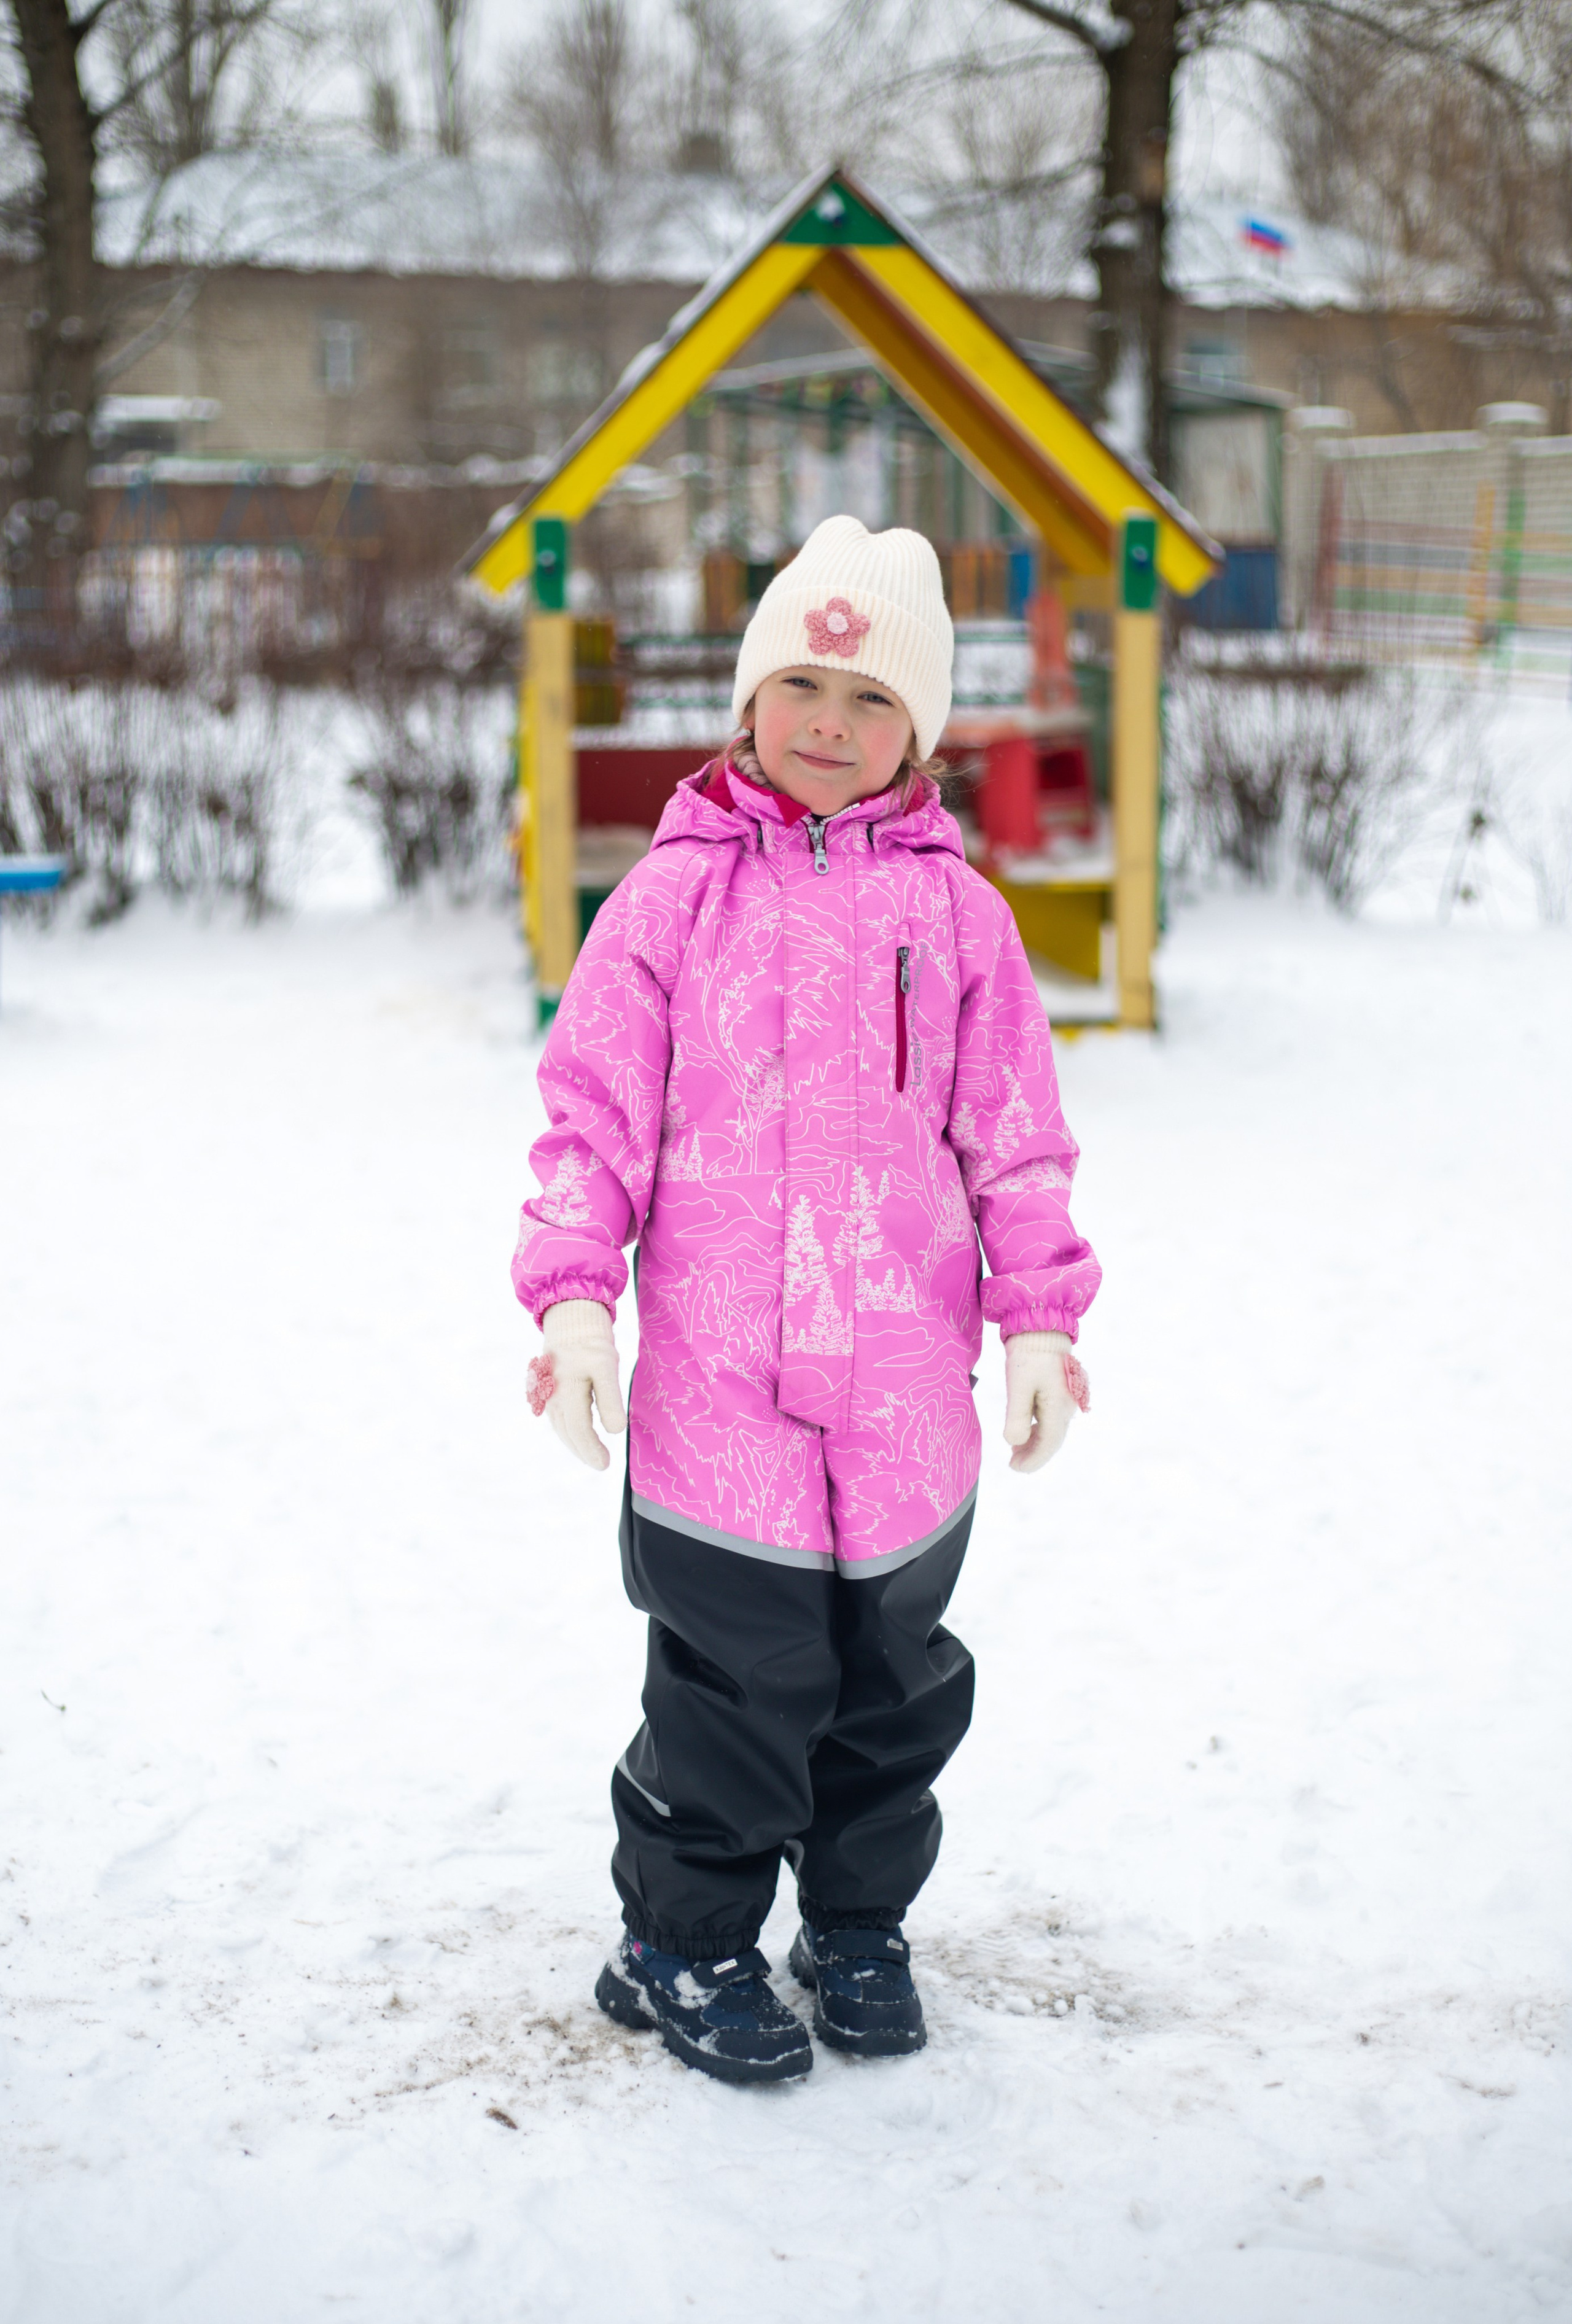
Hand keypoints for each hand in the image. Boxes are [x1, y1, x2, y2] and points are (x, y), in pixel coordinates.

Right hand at [527, 1300, 626, 1470]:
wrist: (570, 1316)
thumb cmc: (590, 1340)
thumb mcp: (606, 1366)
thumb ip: (610, 1400)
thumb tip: (616, 1431)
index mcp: (567, 1393)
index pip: (579, 1431)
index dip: (591, 1450)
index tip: (605, 1463)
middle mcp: (553, 1396)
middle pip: (568, 1433)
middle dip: (584, 1451)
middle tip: (601, 1463)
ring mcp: (548, 1393)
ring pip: (561, 1426)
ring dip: (575, 1443)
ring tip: (591, 1454)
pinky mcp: (549, 1387)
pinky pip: (558, 1416)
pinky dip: (568, 1430)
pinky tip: (577, 1433)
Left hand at [1002, 1331, 1089, 1472]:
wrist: (1041, 1328)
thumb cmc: (1028, 1355)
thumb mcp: (1018, 1385)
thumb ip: (1017, 1416)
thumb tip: (1014, 1443)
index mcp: (1058, 1408)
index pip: (1048, 1444)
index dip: (1032, 1460)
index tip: (1014, 1468)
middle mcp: (1066, 1407)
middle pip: (1052, 1441)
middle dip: (1033, 1455)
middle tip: (1013, 1464)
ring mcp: (1065, 1400)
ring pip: (1052, 1431)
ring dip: (1035, 1444)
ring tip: (1015, 1451)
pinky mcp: (1060, 1393)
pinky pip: (1051, 1420)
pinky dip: (1038, 1430)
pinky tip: (1025, 1432)